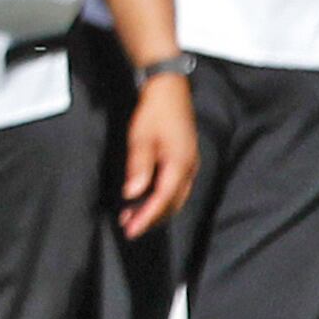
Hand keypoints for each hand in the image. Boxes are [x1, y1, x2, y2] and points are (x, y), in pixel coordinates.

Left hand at [119, 72, 199, 238]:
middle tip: (129, 227)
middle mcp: (189, 167)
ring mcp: (190, 164)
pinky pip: (176, 187)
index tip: (131, 229)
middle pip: (172, 203)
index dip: (147, 216)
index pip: (163, 199)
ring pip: (175, 197)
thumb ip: (138, 166)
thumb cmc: (154, 111)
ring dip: (156, 209)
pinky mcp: (186, 160)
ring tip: (133, 216)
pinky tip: (145, 199)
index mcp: (179, 163)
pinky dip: (161, 198)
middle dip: (151, 218)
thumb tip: (133, 193)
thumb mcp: (141, 138)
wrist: (169, 90)